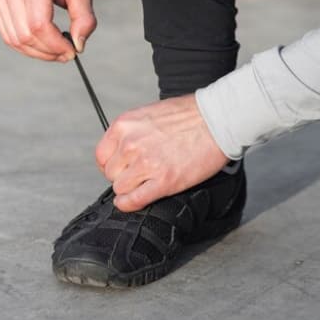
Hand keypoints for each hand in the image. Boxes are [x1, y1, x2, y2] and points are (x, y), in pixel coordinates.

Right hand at [0, 0, 95, 61]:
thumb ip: (84, 18)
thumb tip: (78, 46)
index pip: (39, 24)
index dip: (56, 44)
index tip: (73, 51)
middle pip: (25, 35)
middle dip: (48, 51)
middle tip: (68, 53)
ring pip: (14, 40)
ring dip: (37, 52)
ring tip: (57, 50)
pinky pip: (8, 35)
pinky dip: (26, 46)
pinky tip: (44, 45)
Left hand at [95, 95, 230, 212]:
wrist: (217, 119)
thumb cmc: (190, 114)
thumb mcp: (149, 114)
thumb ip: (133, 132)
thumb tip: (124, 152)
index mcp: (125, 125)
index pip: (101, 156)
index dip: (112, 164)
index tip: (121, 167)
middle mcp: (130, 144)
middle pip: (111, 174)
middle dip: (123, 175)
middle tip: (139, 173)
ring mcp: (146, 164)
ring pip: (121, 188)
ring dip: (130, 189)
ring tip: (145, 183)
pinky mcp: (164, 181)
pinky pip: (135, 201)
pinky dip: (130, 204)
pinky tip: (133, 202)